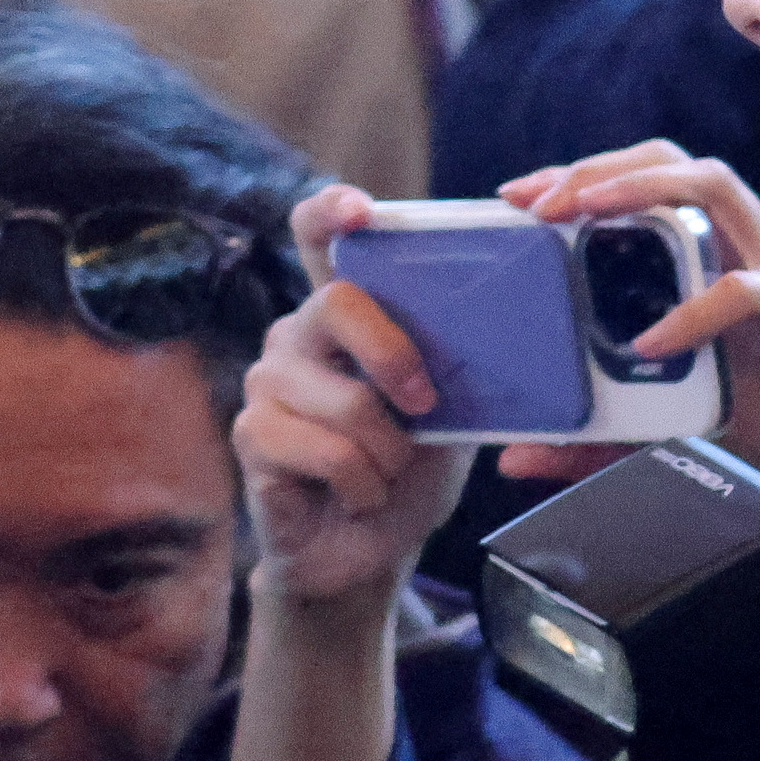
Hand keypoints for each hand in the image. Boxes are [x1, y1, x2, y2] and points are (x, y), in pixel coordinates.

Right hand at [238, 185, 476, 614]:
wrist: (365, 549)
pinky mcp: (252, 434)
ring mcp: (266, 382)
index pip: (317, 239)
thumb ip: (455, 366)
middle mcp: (296, 336)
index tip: (359, 211)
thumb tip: (507, 337)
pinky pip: (326, 451)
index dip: (331, 212)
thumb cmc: (408, 471)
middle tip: (425, 404)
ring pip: (345, 399)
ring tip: (384, 472)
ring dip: (389, 452)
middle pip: (337, 303)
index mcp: (344, 317)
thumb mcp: (450, 412)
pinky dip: (362, 484)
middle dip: (396, 357)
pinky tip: (354, 494)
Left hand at [484, 143, 759, 520]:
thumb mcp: (654, 420)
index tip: (516, 197)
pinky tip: (651, 343)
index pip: (646, 177)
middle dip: (599, 167)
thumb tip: (515, 457)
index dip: (582, 173)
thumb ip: (590, 434)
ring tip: (583, 215)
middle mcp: (745, 240)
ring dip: (641, 190)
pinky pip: (747, 291)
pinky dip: (693, 309)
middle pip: (674, 161)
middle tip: (540, 204)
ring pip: (713, 187)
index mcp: (712, 248)